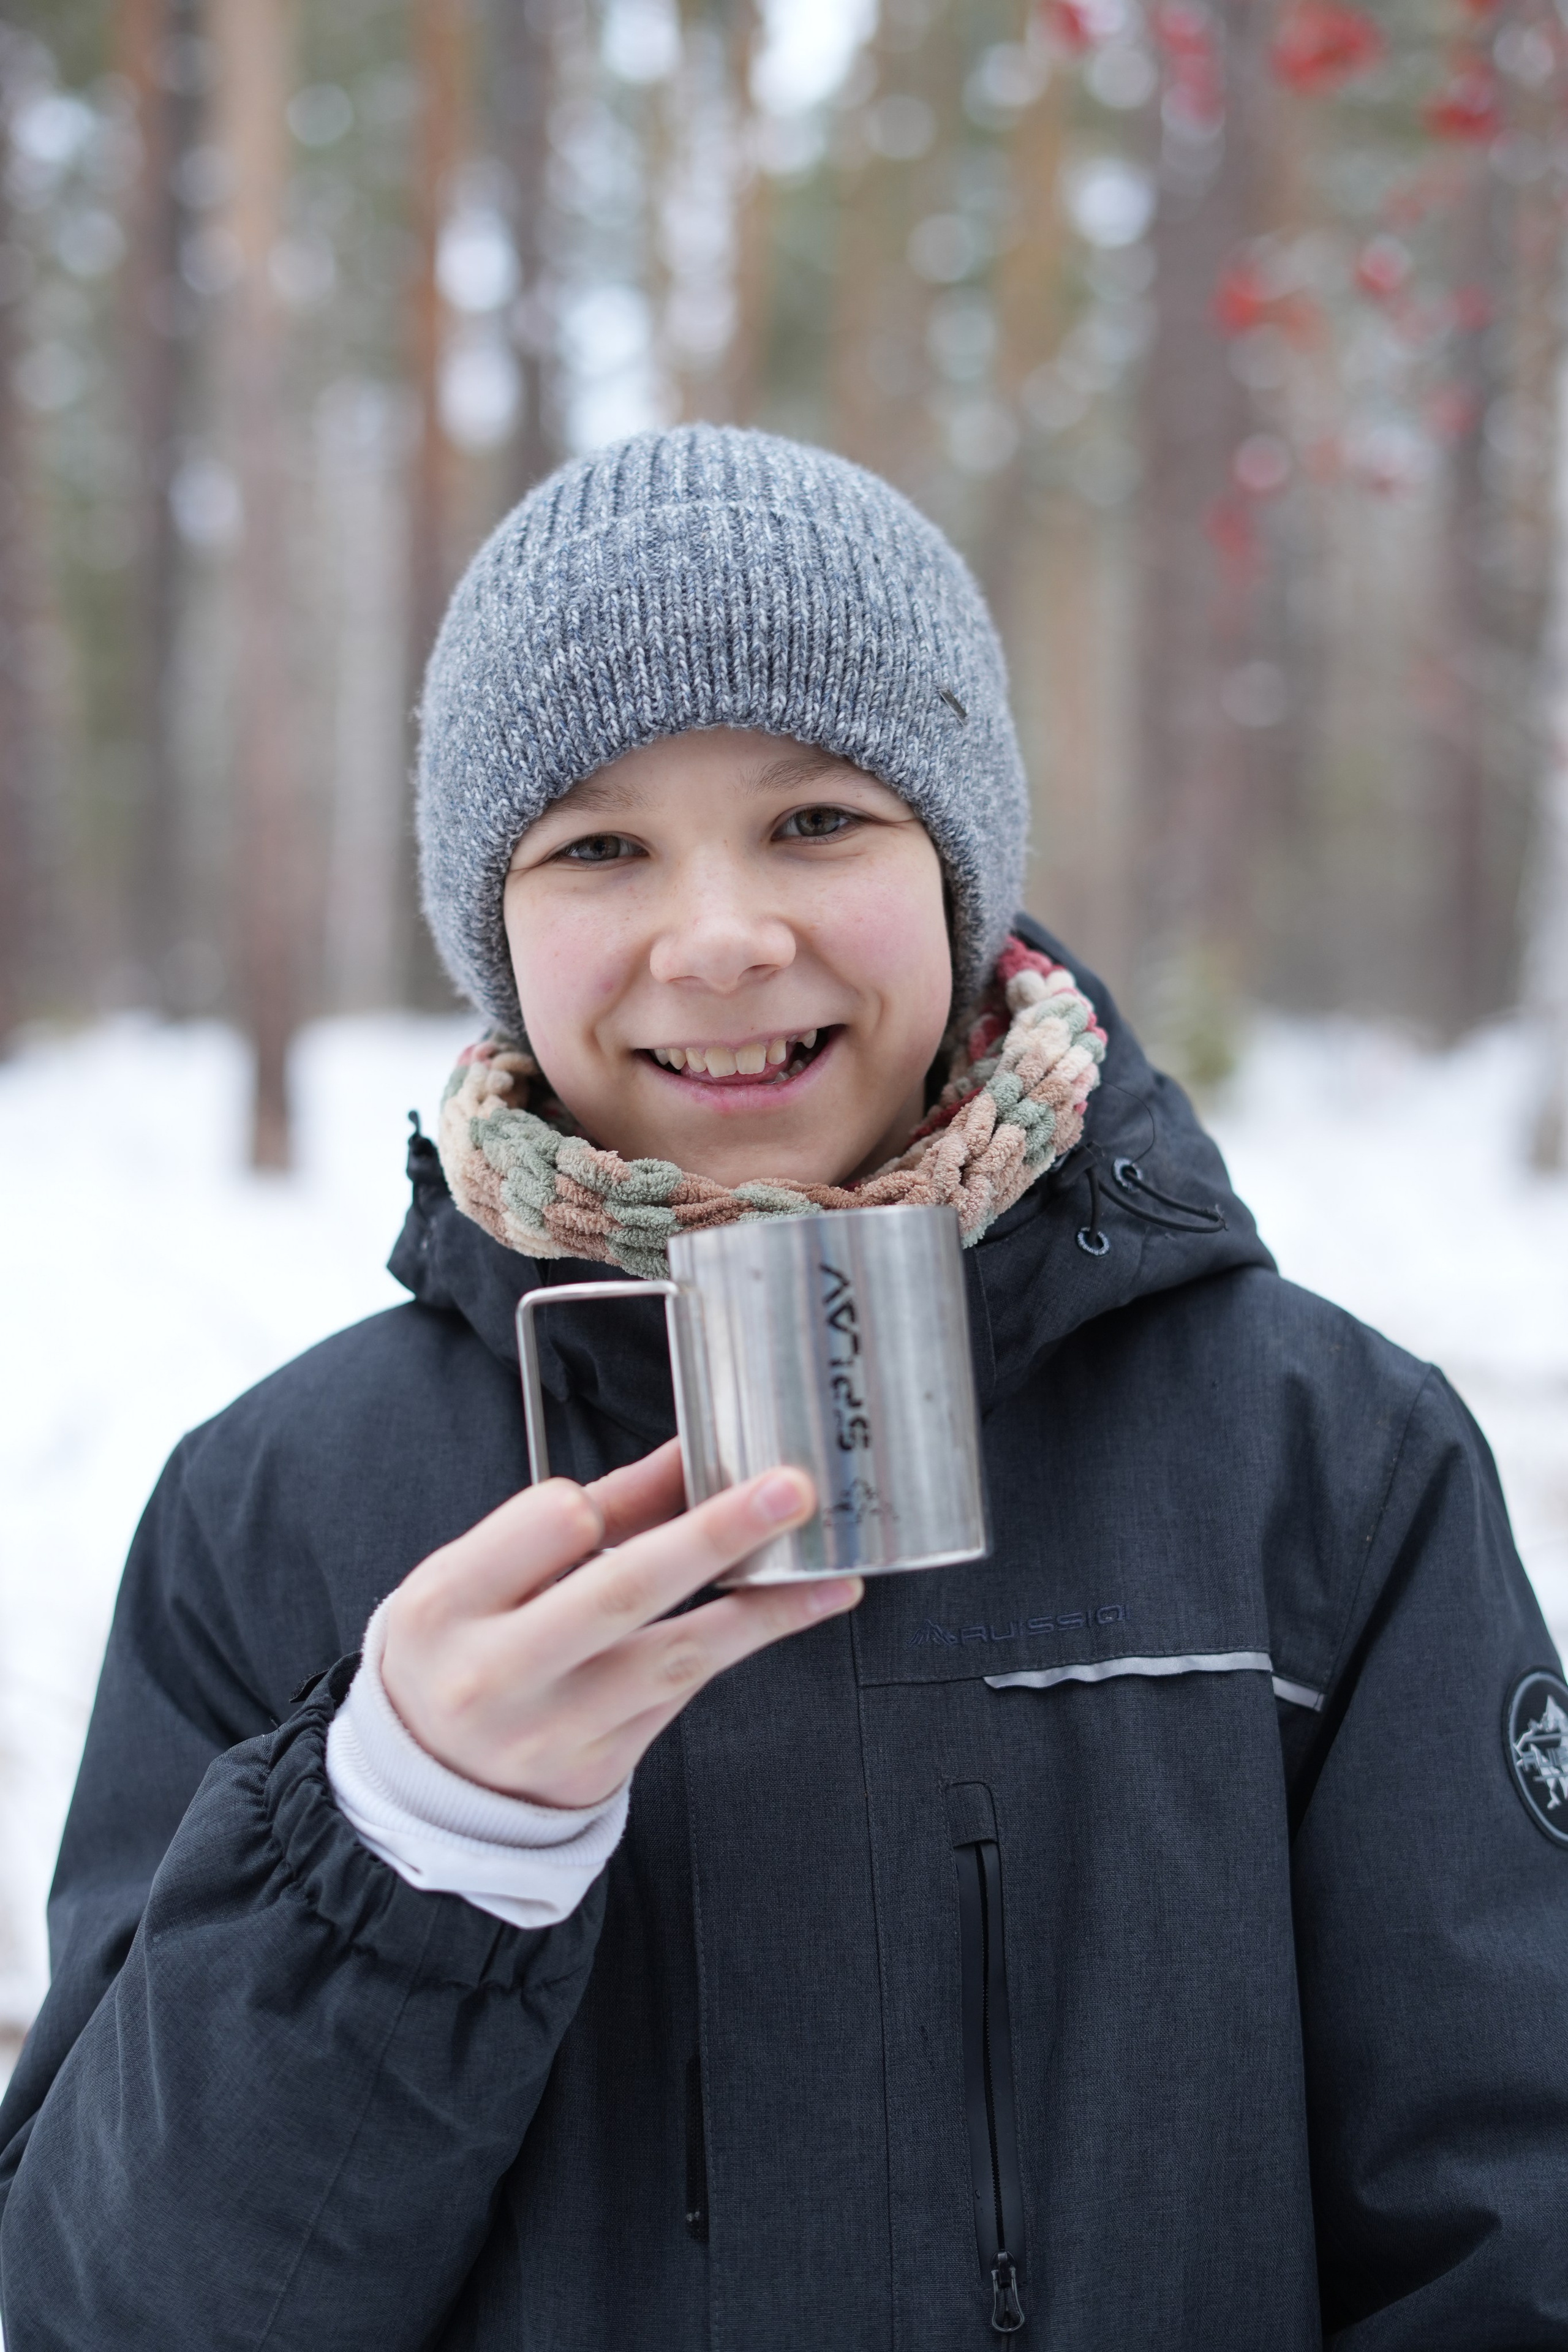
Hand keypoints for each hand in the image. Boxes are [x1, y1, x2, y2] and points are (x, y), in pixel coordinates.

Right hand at [379, 1441, 861, 1807]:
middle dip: (715, 1535)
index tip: (651, 1477)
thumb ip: (596, 1509)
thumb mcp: (489, 1567)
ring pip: (672, 1658)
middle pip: (620, 1591)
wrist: (433, 1776)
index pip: (546, 1527)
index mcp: (448, 1604)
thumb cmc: (466, 1644)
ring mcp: (549, 1731)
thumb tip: (692, 1453)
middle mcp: (494, 1674)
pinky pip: (679, 1695)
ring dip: (761, 1610)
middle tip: (788, 1492)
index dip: (601, 1498)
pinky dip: (733, 1647)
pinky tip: (783, 1614)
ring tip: (828, 1574)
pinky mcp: (597, 1770)